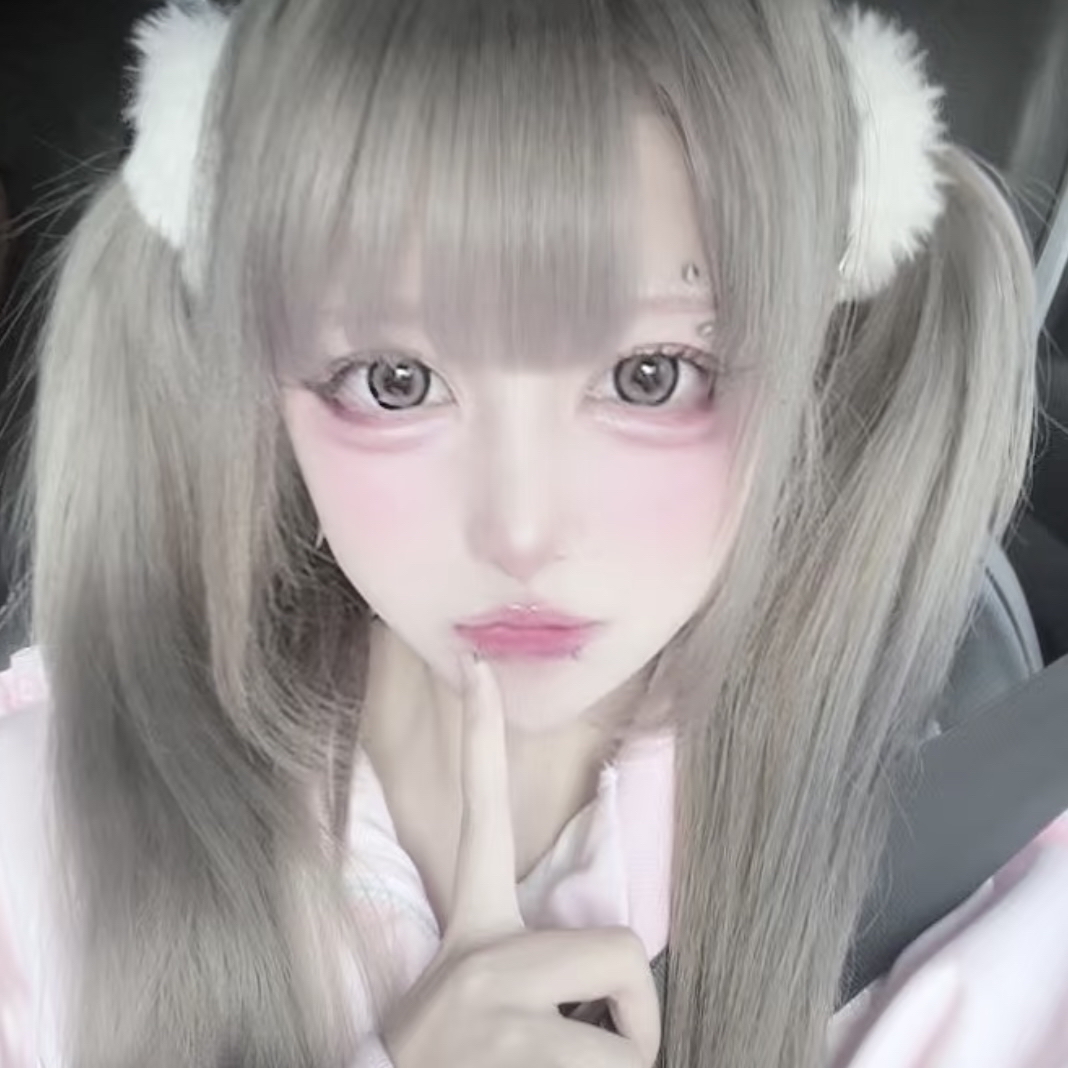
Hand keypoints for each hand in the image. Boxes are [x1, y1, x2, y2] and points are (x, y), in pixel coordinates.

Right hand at [378, 655, 661, 1067]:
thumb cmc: (454, 1063)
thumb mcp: (479, 998)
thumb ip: (535, 964)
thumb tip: (617, 976)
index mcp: (478, 929)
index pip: (482, 816)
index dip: (480, 737)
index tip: (477, 664)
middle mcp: (485, 959)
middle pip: (627, 948)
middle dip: (637, 1015)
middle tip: (604, 1052)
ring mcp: (500, 1016)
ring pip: (635, 1040)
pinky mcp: (517, 1061)